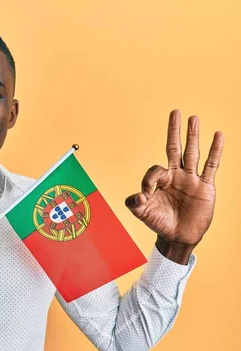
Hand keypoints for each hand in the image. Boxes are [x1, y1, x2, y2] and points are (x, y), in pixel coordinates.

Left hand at [125, 110, 223, 261]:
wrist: (177, 237)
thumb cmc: (158, 222)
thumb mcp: (141, 213)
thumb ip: (134, 203)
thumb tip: (138, 195)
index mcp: (160, 180)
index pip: (155, 169)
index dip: (150, 179)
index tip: (146, 194)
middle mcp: (176, 175)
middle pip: (174, 148)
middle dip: (174, 130)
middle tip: (176, 111)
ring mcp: (191, 179)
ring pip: (192, 153)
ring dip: (193, 136)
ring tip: (194, 118)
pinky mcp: (205, 186)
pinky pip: (210, 165)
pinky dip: (215, 151)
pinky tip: (218, 135)